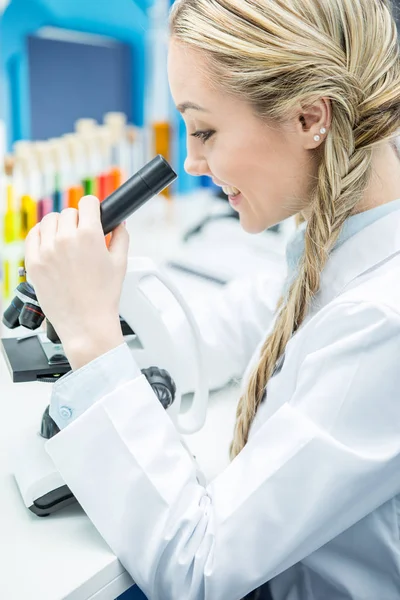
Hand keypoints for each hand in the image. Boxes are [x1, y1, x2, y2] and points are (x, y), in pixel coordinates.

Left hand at [24, 196, 128, 369]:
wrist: (86, 323)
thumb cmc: (104, 297)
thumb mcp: (120, 263)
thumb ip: (121, 237)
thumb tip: (119, 224)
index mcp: (89, 235)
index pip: (87, 202)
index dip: (93, 207)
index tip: (93, 213)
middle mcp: (65, 239)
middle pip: (69, 212)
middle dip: (78, 220)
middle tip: (83, 235)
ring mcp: (46, 250)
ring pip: (49, 221)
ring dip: (59, 225)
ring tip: (66, 239)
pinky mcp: (33, 262)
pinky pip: (32, 236)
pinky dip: (41, 234)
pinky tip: (49, 242)